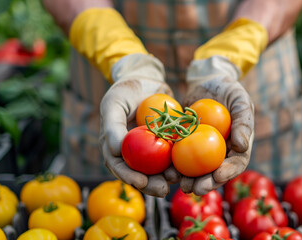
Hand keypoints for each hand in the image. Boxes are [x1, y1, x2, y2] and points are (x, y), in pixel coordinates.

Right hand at [99, 54, 179, 196]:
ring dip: (167, 177)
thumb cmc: (125, 90)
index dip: (129, 178)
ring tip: (178, 179)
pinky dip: (180, 162)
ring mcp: (149, 149)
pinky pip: (173, 155)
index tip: (141, 183)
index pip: (119, 167)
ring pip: (158, 169)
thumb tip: (116, 151)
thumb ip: (112, 126)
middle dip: (152, 185)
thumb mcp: (113, 103)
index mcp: (115, 146)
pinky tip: (189, 167)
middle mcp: (132, 152)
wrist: (146, 79)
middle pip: (140, 173)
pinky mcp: (166, 142)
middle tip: (164, 190)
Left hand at [181, 56, 254, 194]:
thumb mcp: (240, 100)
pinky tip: (166, 170)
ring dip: (188, 179)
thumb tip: (241, 146)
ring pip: (196, 170)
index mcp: (237, 146)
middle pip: (214, 173)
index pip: (235, 163)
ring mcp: (201, 150)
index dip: (228, 172)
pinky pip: (179, 156)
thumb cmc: (228, 89)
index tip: (217, 176)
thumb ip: (243, 122)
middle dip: (206, 184)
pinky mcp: (185, 144)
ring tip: (180, 185)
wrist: (206, 81)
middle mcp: (220, 152)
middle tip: (195, 189)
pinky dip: (173, 165)